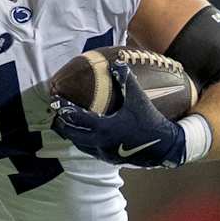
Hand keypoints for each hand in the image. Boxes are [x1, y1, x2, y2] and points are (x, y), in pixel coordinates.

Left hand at [50, 59, 184, 167]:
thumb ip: (126, 80)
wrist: (163, 146)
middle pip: (72, 134)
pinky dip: (82, 141)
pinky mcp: (109, 159)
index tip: (55, 101)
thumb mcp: (138, 99)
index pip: (77, 119)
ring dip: (71, 134)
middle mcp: (101, 143)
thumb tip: (117, 61)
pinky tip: (82, 134)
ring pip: (79, 144)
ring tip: (64, 124)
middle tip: (55, 114)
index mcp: (105, 128)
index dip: (64, 109)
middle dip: (62, 124)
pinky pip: (90, 150)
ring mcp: (104, 153)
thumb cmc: (150, 120)